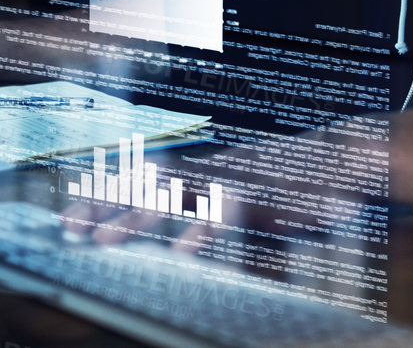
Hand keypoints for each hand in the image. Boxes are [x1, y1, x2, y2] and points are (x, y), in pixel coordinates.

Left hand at [62, 119, 389, 255]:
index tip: (70, 215)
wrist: (343, 160)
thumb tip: (177, 232)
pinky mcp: (261, 195)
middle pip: (145, 184)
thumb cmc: (295, 184)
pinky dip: (206, 230)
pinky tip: (185, 251)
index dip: (106, 195)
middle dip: (104, 206)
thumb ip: (211, 207)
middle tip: (68, 230)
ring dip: (135, 218)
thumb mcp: (245, 195)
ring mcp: (233, 179)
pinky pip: (226, 212)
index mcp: (204, 171)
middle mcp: (211, 171)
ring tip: (104, 241)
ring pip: (174, 195)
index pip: (144, 178)